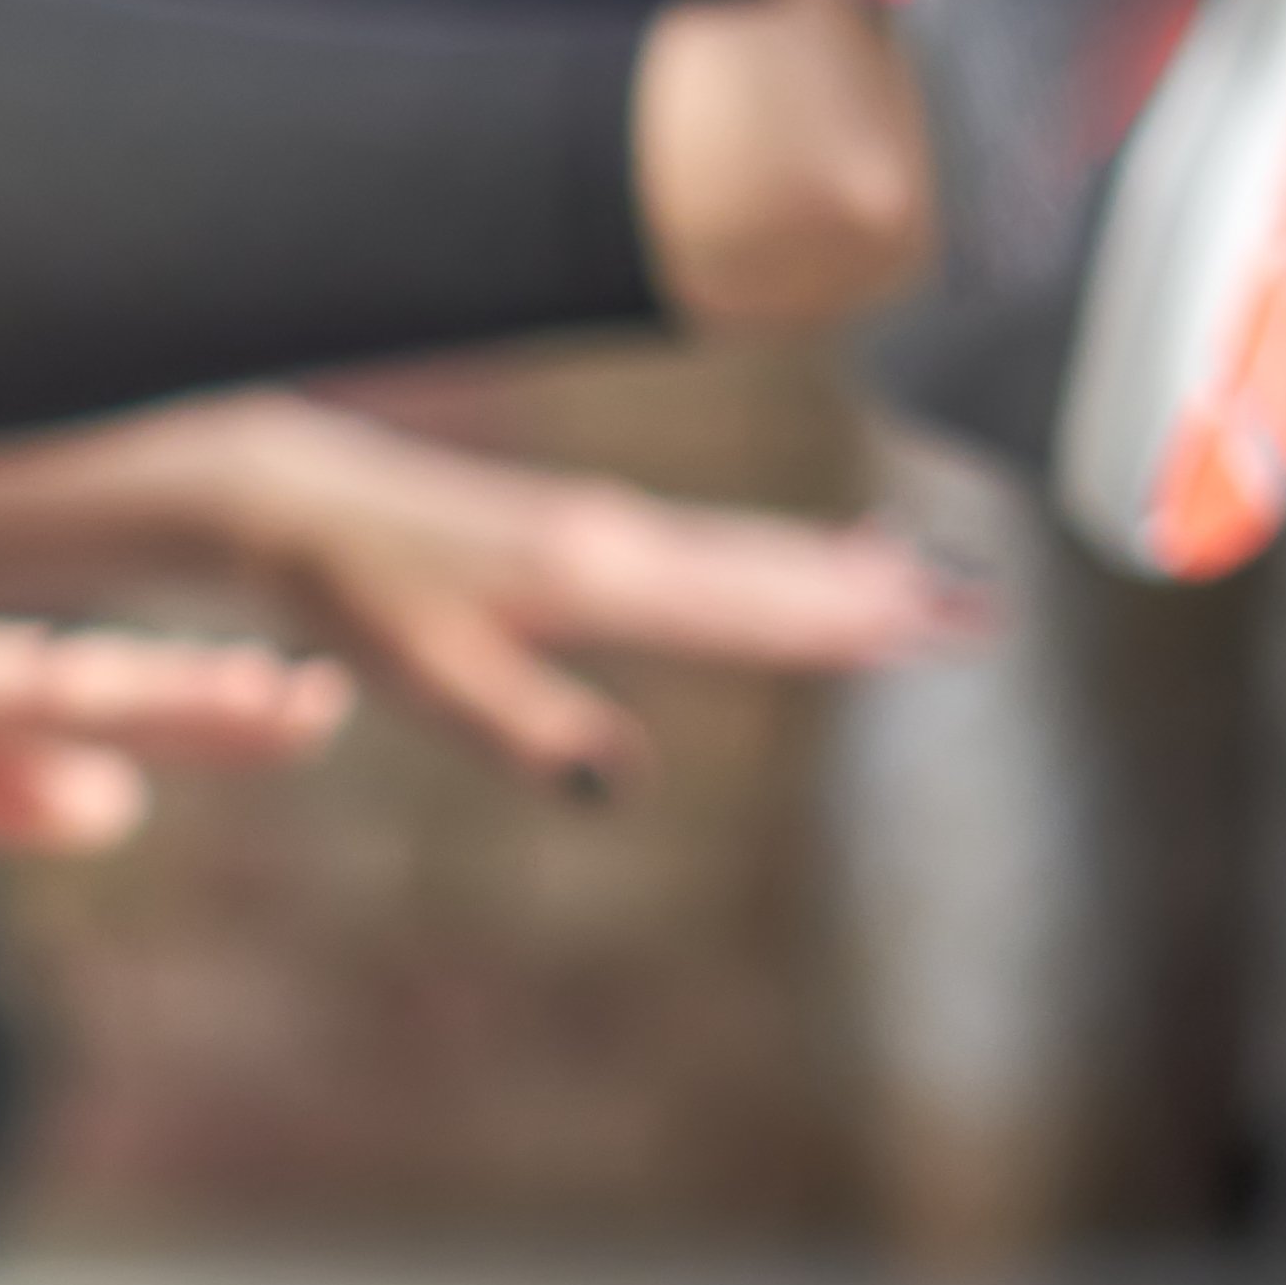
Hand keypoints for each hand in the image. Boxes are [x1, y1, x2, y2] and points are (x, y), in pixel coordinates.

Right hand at [0, 466, 343, 850]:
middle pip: (105, 688)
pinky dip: (24, 695)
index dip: (206, 714)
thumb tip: (117, 805)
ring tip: (253, 699)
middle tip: (327, 704)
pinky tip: (89, 699)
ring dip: (155, 693)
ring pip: (52, 680)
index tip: (308, 712)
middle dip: (213, 707)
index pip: (105, 708)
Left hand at [212, 396, 989, 793]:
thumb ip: (521, 726)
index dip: (841, 624)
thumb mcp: (424, 674)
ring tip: (937, 583)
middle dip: (879, 595)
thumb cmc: (356, 595)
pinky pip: (710, 545)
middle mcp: (619, 543)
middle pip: (773, 575)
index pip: (743, 612)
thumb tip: (619, 784)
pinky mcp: (589, 532)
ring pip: (750, 555)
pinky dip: (779, 555)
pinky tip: (811, 562)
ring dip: (843, 571)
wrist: (299, 500)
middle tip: (986, 608)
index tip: (935, 625)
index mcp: (594, 580)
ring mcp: (608, 532)